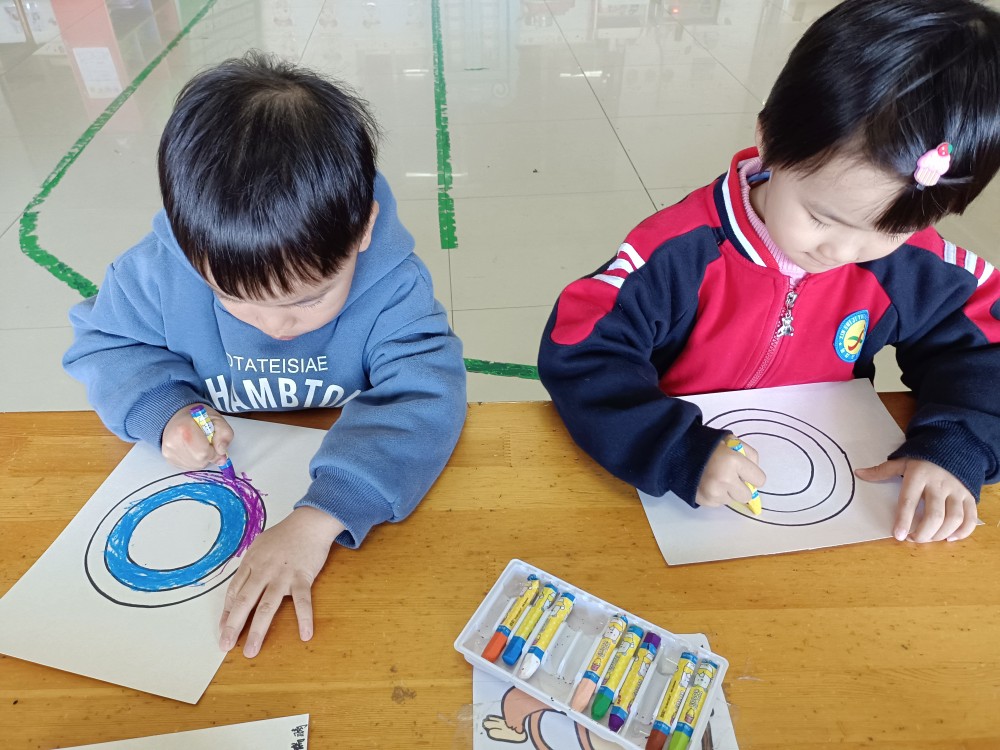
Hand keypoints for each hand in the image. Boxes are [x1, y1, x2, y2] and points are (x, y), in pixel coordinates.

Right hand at [161, 403, 232, 469]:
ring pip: (194, 466)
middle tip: (207, 444)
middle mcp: (173, 442)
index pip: (204, 452)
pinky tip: (192, 449)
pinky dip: (194, 461)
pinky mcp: (167, 457)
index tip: (214, 444)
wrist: (176, 416)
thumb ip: (224, 434)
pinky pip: (186, 466)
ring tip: (199, 445)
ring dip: (202, 459)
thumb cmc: (198, 417)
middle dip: (208, 455)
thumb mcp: (217, 419)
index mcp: (186, 429)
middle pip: (199, 461)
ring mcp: (168, 451)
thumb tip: (222, 453)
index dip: (214, 451)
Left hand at [219, 506, 344, 657]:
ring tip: (251, 651)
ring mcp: (282, 575)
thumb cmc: (285, 535)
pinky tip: (305, 634)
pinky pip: (303, 601)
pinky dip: (304, 618)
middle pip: (244, 602)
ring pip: (266, 607)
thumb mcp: (259, 545)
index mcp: (251, 563)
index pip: (233, 592)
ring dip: (258, 631)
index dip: (226, 613)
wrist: (309, 523)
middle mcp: (263, 571)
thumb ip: (250, 565)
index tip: (223, 630)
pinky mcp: (302, 577)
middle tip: (226, 646)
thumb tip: (240, 585)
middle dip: (233, 626)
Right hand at [696, 438, 765, 507]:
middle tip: (729, 475)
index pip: (760, 480)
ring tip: (714, 477)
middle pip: (747, 495)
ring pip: (732, 500)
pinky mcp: (704, 501)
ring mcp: (713, 493)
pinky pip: (718, 503)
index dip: (752, 475)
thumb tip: (754, 477)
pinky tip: (706, 483)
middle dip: (741, 487)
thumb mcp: (732, 440)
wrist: (677, 450)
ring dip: (727, 491)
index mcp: (734, 461)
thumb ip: (749, 455)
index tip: (744, 471)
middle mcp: (724, 480)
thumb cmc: (707, 444)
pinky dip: (715, 495)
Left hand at [855, 458, 977, 542]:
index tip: (898, 535)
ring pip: (954, 518)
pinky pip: (970, 518)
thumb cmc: (923, 459)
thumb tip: (858, 473)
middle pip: (934, 514)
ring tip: (928, 539)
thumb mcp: (902, 461)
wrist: (953, 447)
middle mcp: (940, 483)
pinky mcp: (970, 496)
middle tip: (913, 539)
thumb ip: (882, 471)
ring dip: (941, 534)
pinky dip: (963, 532)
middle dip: (924, 532)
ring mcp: (958, 490)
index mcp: (919, 475)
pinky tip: (950, 538)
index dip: (903, 519)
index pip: (909, 500)